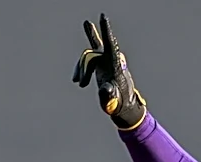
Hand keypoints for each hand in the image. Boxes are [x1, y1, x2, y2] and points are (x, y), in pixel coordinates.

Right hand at [72, 13, 146, 129]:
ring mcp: (105, 61)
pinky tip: (77, 80)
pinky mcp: (99, 64)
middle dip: (84, 68)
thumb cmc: (120, 103)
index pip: (110, 44)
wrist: (123, 106)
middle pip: (93, 55)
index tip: (103, 16)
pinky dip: (80, 69)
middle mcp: (111, 60)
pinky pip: (87, 58)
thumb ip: (109, 94)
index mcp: (116, 66)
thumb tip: (105, 89)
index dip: (106, 31)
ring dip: (81, 70)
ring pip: (88, 57)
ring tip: (79, 83)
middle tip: (80, 79)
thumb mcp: (114, 101)